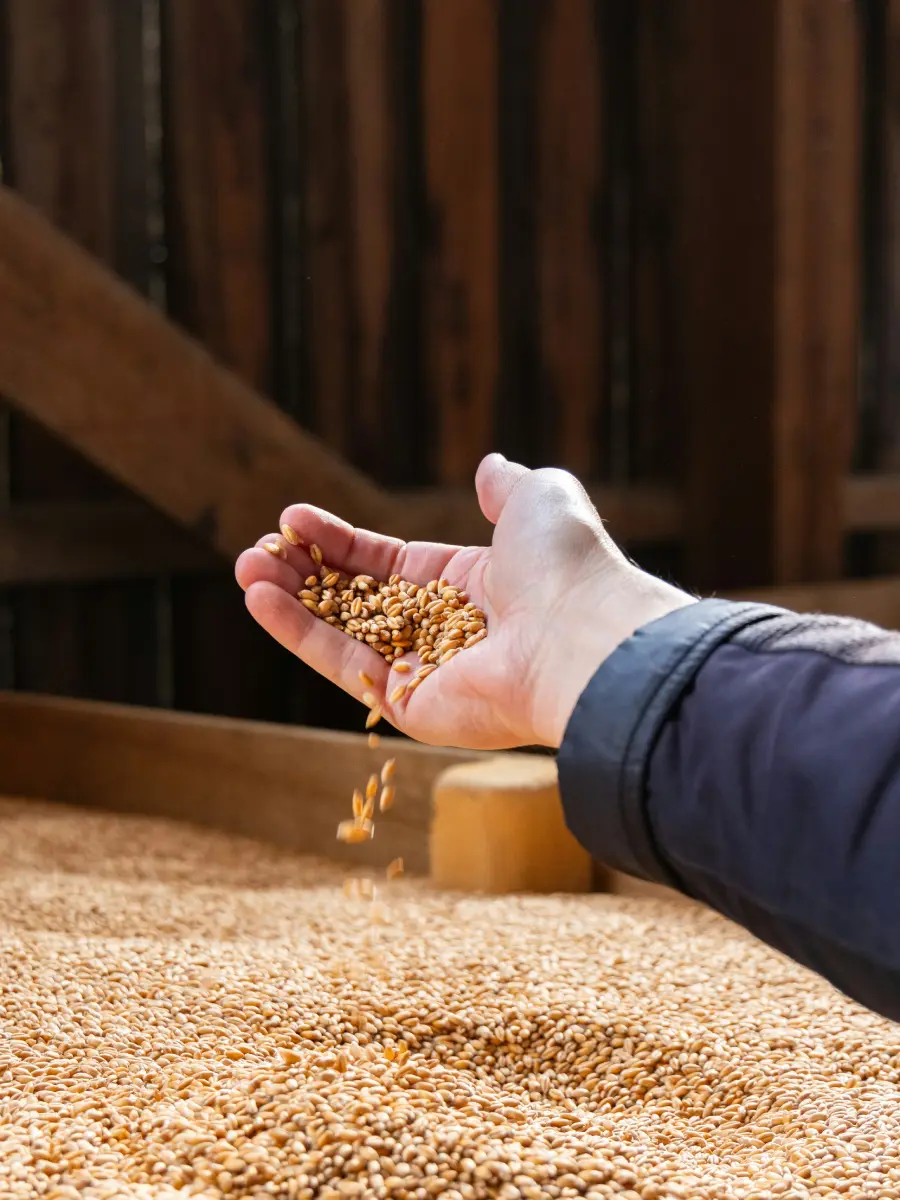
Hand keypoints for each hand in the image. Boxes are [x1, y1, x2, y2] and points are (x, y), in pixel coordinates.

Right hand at [235, 454, 693, 748]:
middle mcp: (446, 631)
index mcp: (473, 585)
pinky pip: (344, 666)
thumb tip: (492, 464)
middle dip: (305, 572)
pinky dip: (299, 633)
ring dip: (290, 601)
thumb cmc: (563, 565)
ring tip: (245, 568)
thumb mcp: (537, 500)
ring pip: (343, 633)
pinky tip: (259, 599)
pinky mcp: (408, 708)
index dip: (341, 541)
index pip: (390, 562)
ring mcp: (426, 672)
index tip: (294, 518)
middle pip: (358, 599)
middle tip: (257, 548)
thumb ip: (506, 486)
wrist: (581, 635)